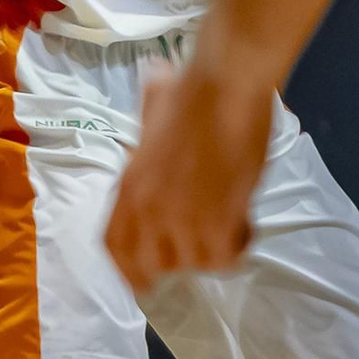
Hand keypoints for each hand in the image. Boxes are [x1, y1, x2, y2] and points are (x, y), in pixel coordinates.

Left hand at [105, 62, 272, 293]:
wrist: (225, 84)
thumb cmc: (191, 90)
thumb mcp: (152, 118)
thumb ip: (145, 141)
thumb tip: (146, 140)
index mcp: (129, 184)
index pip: (115, 248)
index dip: (129, 267)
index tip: (146, 274)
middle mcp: (149, 209)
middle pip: (152, 265)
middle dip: (176, 258)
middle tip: (197, 239)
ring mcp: (183, 220)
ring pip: (194, 264)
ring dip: (210, 248)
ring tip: (225, 217)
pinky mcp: (218, 225)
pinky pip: (225, 259)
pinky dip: (236, 245)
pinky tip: (243, 217)